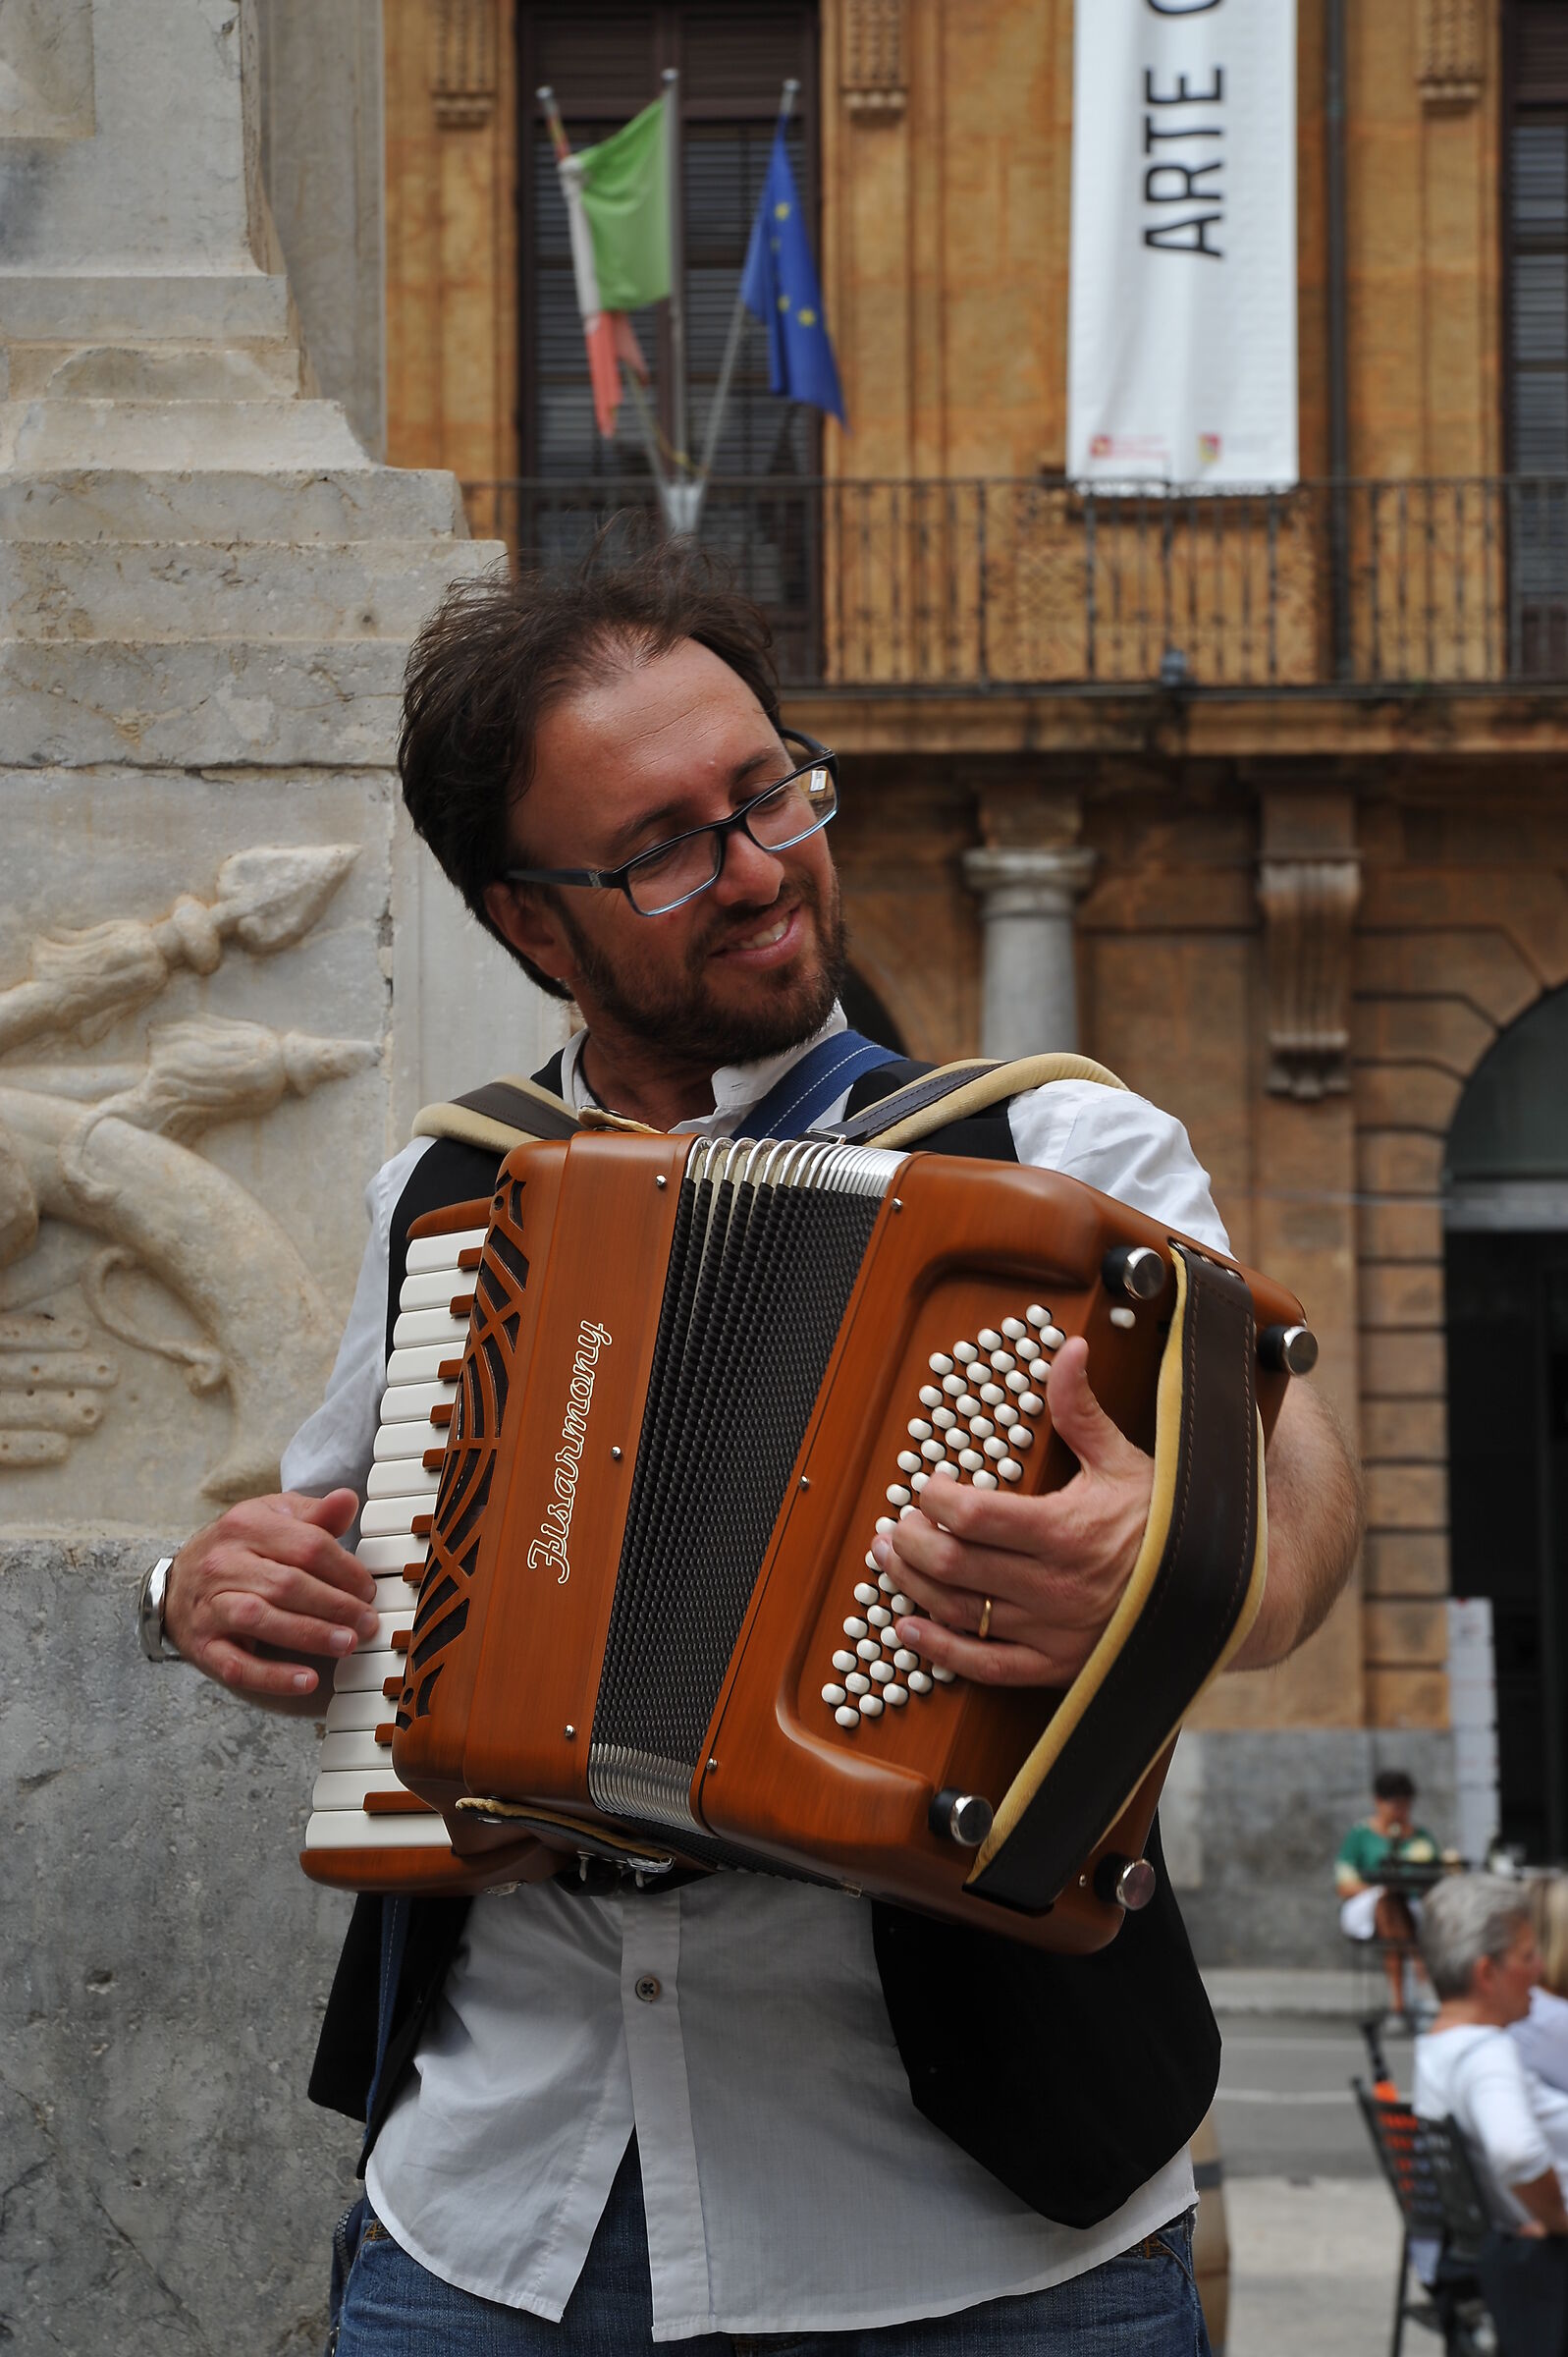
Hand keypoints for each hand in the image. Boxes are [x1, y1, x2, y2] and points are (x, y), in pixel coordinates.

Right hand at [163, 1489, 376, 1704]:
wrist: (175, 1583)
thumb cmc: (237, 1549)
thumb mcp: (271, 1518)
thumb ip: (314, 1515)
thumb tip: (347, 1500)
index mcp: (247, 1525)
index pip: (307, 1546)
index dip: (346, 1570)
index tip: (369, 1590)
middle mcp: (224, 1564)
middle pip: (287, 1584)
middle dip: (335, 1605)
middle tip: (367, 1622)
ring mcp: (210, 1606)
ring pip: (261, 1619)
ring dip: (309, 1635)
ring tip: (347, 1644)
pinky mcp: (203, 1646)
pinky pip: (237, 1665)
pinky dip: (273, 1676)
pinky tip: (307, 1680)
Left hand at [872, 1337, 1153, 1687]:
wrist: (1218, 1592)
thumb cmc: (1167, 1522)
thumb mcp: (1125, 1460)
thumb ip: (1081, 1410)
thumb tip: (1069, 1350)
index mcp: (1068, 1531)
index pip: (975, 1516)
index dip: (936, 1499)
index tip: (926, 1486)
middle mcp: (1056, 1586)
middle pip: (954, 1564)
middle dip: (911, 1540)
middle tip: (897, 1523)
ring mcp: (1054, 1632)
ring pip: (960, 1612)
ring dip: (912, 1584)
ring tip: (889, 1559)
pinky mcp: (1056, 1666)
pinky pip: (985, 1666)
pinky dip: (939, 1650)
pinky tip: (908, 1629)